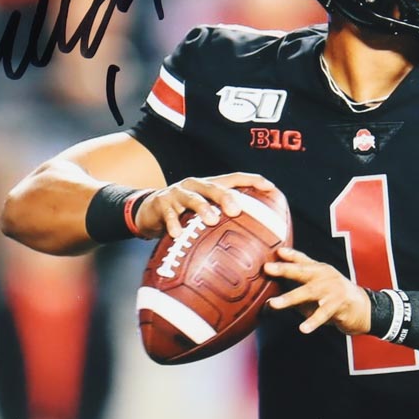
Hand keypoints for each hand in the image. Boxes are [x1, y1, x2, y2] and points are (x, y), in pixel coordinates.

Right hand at [133, 172, 274, 238]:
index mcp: (209, 185)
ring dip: (202, 208)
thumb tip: (254, 240)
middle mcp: (195, 185)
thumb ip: (223, 220)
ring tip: (212, 220)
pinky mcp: (161, 204)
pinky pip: (169, 215)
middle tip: (236, 210)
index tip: (270, 187)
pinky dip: (174, 224)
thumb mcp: (203, 213)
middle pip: (214, 187)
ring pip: (192, 198)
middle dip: (226, 197)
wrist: (149, 211)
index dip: (252, 180)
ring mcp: (178, 193)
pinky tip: (178, 234)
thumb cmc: (185, 215)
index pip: (234, 178)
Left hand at [264, 247, 370, 334]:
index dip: (288, 255)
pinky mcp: (339, 304)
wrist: (363, 308)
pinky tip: (303, 328)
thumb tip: (273, 285)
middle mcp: (325, 275)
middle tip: (267, 269)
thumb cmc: (335, 295)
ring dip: (290, 298)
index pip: (302, 259)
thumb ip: (299, 282)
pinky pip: (323, 313)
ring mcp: (333, 289)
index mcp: (319, 269)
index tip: (275, 251)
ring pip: (309, 292)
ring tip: (274, 304)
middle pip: (302, 271)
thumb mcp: (318, 284)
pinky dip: (313, 321)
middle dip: (284, 270)